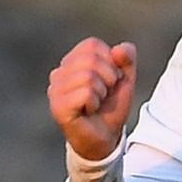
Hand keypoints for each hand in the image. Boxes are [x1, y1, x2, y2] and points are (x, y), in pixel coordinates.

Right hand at [48, 37, 136, 159]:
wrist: (107, 136)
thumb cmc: (111, 105)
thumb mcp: (125, 78)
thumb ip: (127, 59)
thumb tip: (119, 49)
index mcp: (73, 61)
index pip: (92, 45)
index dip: (110, 62)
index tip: (110, 80)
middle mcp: (59, 73)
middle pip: (91, 59)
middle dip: (108, 78)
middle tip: (104, 94)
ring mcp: (55, 89)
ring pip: (88, 76)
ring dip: (101, 92)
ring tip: (96, 103)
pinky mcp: (57, 106)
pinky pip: (85, 93)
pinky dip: (95, 103)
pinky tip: (88, 111)